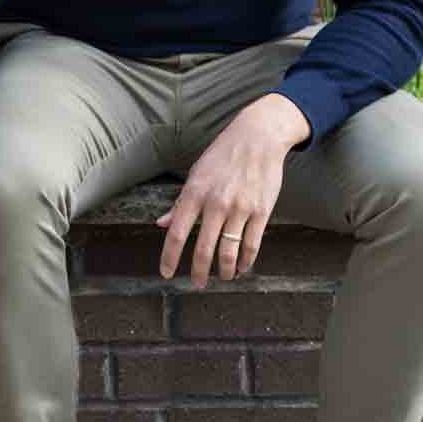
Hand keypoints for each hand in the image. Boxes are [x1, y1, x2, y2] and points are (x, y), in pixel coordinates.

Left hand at [156, 93, 311, 287]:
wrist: (258, 137)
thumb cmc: (222, 156)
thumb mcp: (195, 175)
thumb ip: (179, 203)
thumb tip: (160, 225)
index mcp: (194, 194)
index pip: (176, 233)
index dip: (169, 257)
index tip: (166, 273)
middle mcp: (216, 203)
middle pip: (203, 248)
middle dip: (199, 272)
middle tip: (197, 284)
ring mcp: (240, 208)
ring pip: (230, 251)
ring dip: (225, 270)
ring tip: (223, 277)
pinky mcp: (262, 211)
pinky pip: (252, 244)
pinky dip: (247, 260)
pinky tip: (243, 267)